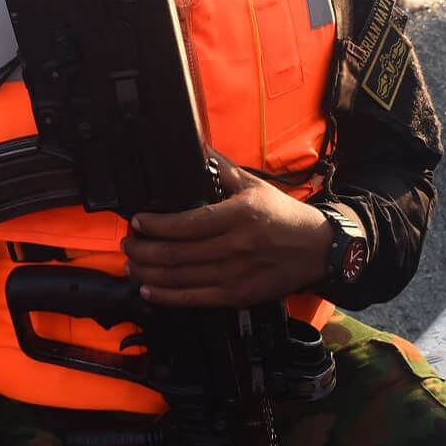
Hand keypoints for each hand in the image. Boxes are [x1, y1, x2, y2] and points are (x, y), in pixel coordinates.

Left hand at [123, 154, 331, 307]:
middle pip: (177, 253)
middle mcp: (236, 246)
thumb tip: (198, 147)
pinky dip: (168, 296)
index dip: (156, 225)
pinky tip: (149, 289)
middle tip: (127, 243)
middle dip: (144, 250)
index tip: (138, 221)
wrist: (318, 250)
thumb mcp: (255, 186)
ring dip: (149, 272)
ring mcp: (237, 274)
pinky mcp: (239, 295)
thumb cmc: (284, 216)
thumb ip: (222, 169)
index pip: (187, 223)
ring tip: (132, 263)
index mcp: (238, 216)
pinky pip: (195, 298)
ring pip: (181, 278)